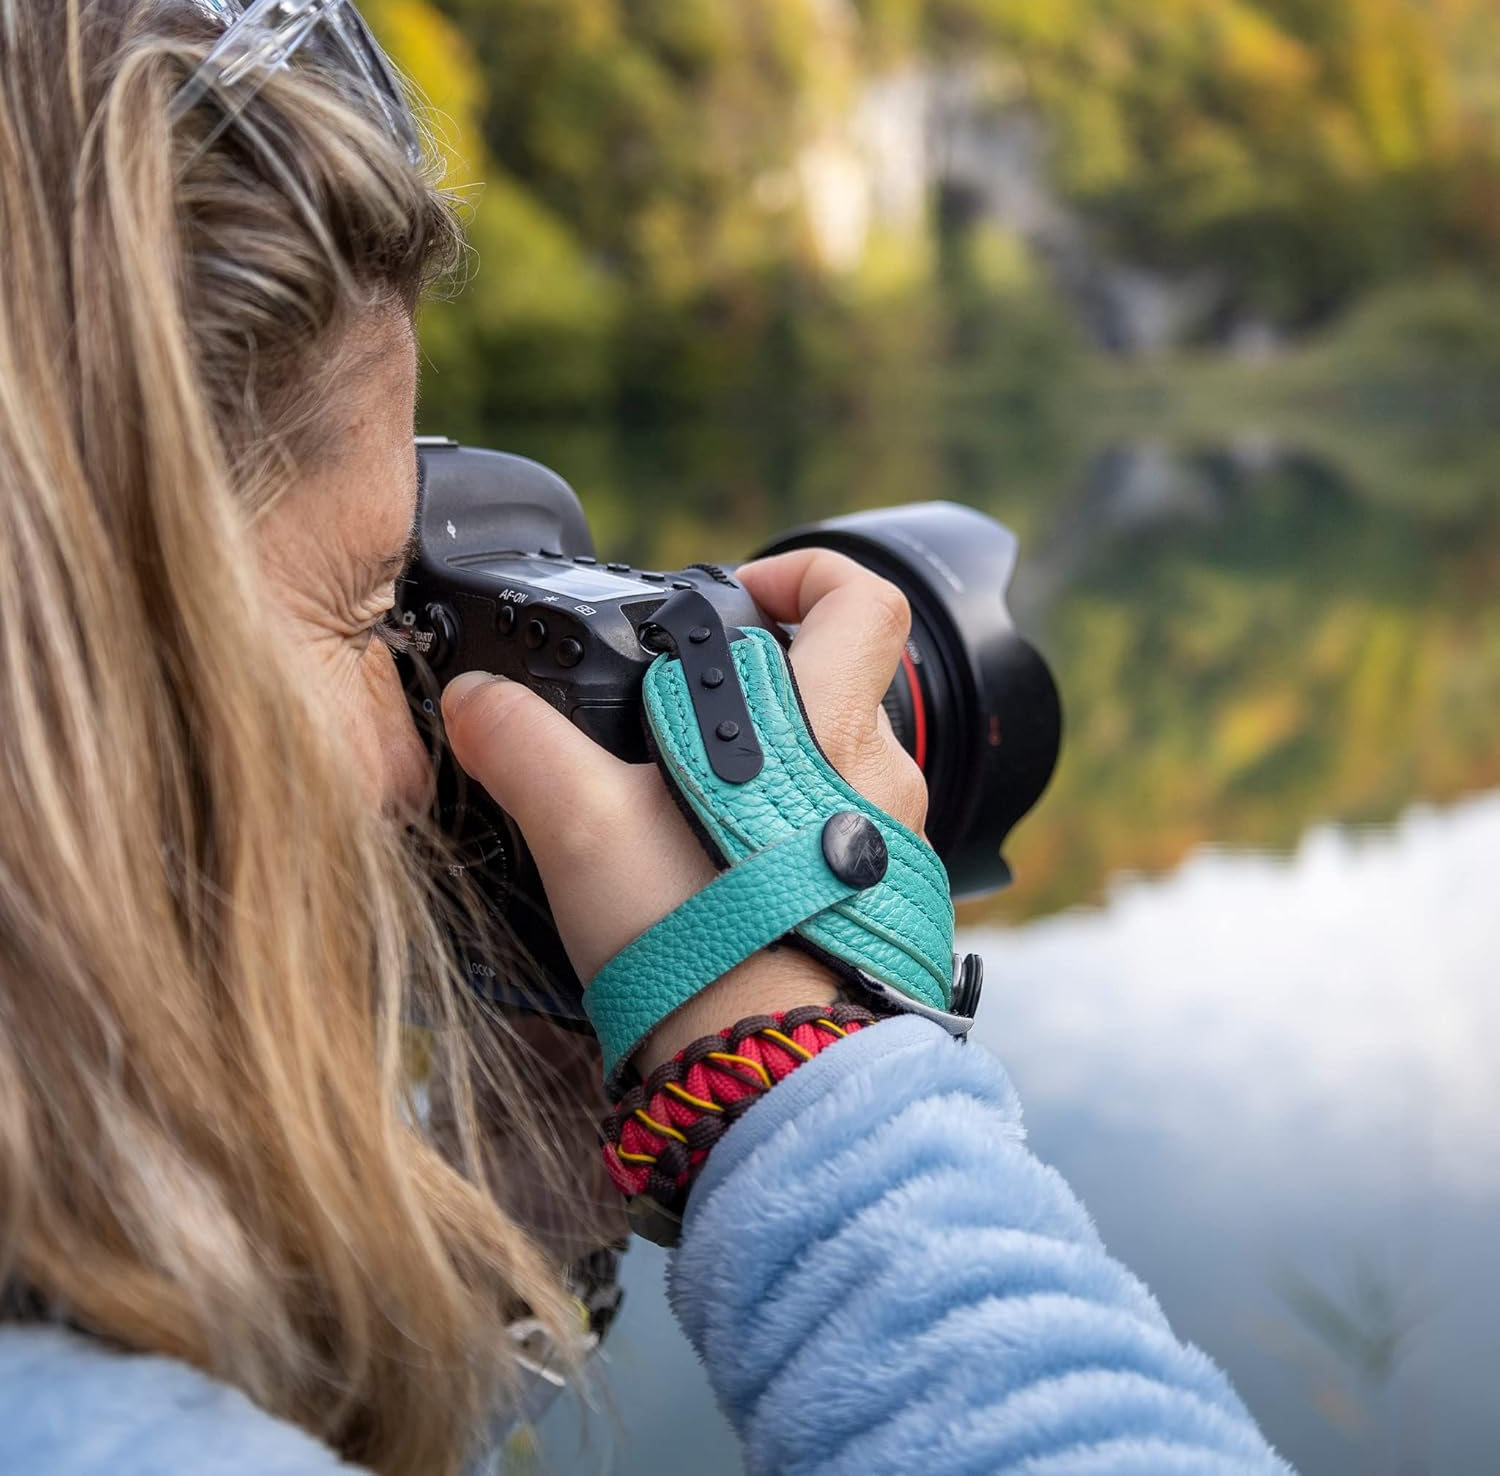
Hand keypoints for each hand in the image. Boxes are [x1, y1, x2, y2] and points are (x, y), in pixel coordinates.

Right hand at [441, 549, 926, 1074]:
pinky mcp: (879, 906)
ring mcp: (891, 846)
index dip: (806, 573)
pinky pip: (843, 837)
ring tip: (688, 804)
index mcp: (825, 728)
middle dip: (768, 681)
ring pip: (842, 765)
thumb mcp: (586, 828)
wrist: (768, 1075)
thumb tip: (476, 701)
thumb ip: (524, 747)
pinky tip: (718, 871)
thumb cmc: (698, 944)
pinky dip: (788, 832)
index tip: (740, 596)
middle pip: (846, 682)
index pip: (862, 601)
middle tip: (689, 714)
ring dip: (774, 764)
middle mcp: (879, 780)